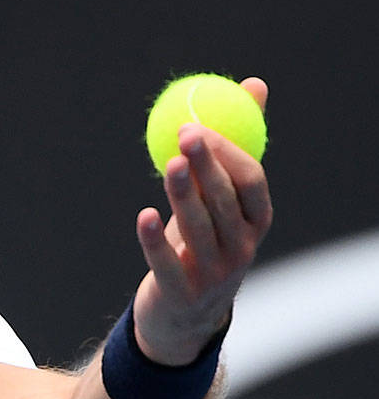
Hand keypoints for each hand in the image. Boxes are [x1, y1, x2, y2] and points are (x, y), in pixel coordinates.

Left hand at [132, 77, 272, 364]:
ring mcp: (215, 275)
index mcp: (255, 222)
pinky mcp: (184, 293)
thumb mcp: (219, 198)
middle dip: (208, 165)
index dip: (229, 153)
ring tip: (169, 164)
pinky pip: (166, 262)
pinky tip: (142, 214)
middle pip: (225, 202)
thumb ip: (234, 147)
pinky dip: (153, 239)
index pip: (252, 184)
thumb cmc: (201, 240)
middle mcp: (242, 248)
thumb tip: (253, 85)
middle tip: (185, 132)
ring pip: (199, 228)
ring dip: (183, 194)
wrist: (183, 313)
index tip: (199, 124)